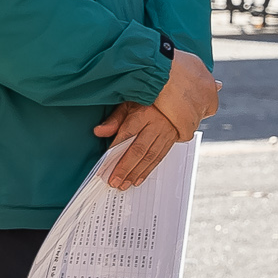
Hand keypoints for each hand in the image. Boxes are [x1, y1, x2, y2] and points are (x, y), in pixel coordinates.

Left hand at [93, 50, 219, 189]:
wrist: (179, 93)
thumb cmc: (149, 98)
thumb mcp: (130, 101)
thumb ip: (114, 118)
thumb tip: (98, 131)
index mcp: (144, 111)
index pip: (127, 132)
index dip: (115, 148)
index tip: (104, 162)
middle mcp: (157, 123)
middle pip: (138, 149)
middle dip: (125, 167)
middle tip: (113, 181)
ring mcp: (166, 132)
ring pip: (150, 156)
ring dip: (135, 173)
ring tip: (124, 184)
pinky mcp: (172, 139)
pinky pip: (159, 157)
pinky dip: (148, 170)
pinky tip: (138, 179)